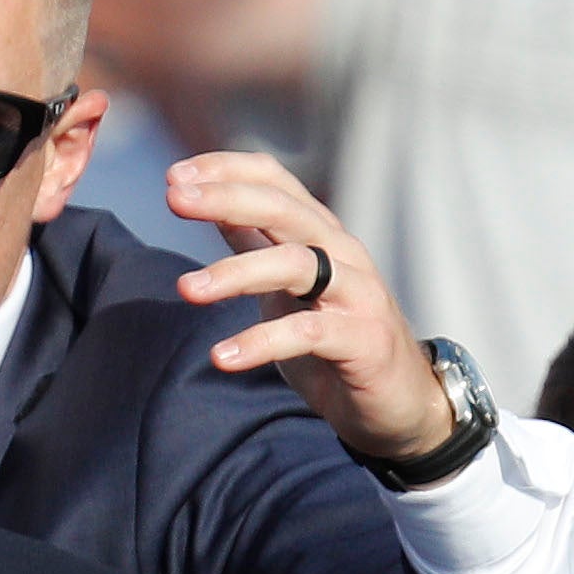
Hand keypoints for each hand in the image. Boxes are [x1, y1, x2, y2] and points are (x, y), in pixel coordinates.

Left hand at [162, 149, 454, 459]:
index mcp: (320, 234)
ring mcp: (358, 294)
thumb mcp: (287, 288)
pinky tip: (222, 357)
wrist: (400, 403)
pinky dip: (262, 342)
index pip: (275, 181)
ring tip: (186, 289)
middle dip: (225, 198)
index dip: (225, 170)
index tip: (173, 176)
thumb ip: (255, 246)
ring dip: (235, 273)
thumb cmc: (336, 341)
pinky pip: (308, 334)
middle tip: (173, 200)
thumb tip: (211, 207)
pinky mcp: (365, 340)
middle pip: (283, 209)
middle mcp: (342, 253)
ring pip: (296, 264)